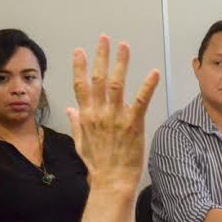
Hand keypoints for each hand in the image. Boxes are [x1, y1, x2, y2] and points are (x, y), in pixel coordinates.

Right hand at [67, 35, 160, 193]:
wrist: (111, 182)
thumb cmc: (98, 165)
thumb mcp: (80, 143)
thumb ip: (75, 123)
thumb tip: (68, 109)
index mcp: (86, 116)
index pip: (80, 86)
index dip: (79, 66)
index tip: (79, 50)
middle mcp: (99, 113)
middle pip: (98, 79)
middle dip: (101, 56)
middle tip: (104, 39)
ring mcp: (116, 118)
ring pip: (117, 84)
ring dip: (121, 63)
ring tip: (124, 46)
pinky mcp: (133, 124)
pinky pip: (141, 101)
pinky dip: (147, 86)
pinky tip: (153, 72)